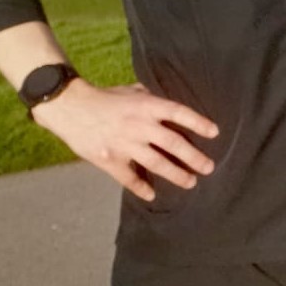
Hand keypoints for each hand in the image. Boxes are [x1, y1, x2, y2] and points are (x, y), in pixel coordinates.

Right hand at [32, 80, 218, 201]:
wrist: (70, 108)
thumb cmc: (104, 97)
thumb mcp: (131, 90)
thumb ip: (151, 97)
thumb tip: (171, 104)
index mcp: (147, 106)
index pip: (180, 113)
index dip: (198, 123)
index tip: (215, 133)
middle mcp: (140, 126)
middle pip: (174, 143)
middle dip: (194, 157)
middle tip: (209, 167)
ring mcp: (125, 145)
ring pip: (157, 163)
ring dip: (176, 174)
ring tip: (190, 182)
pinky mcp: (110, 160)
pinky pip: (129, 178)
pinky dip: (140, 187)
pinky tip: (151, 195)